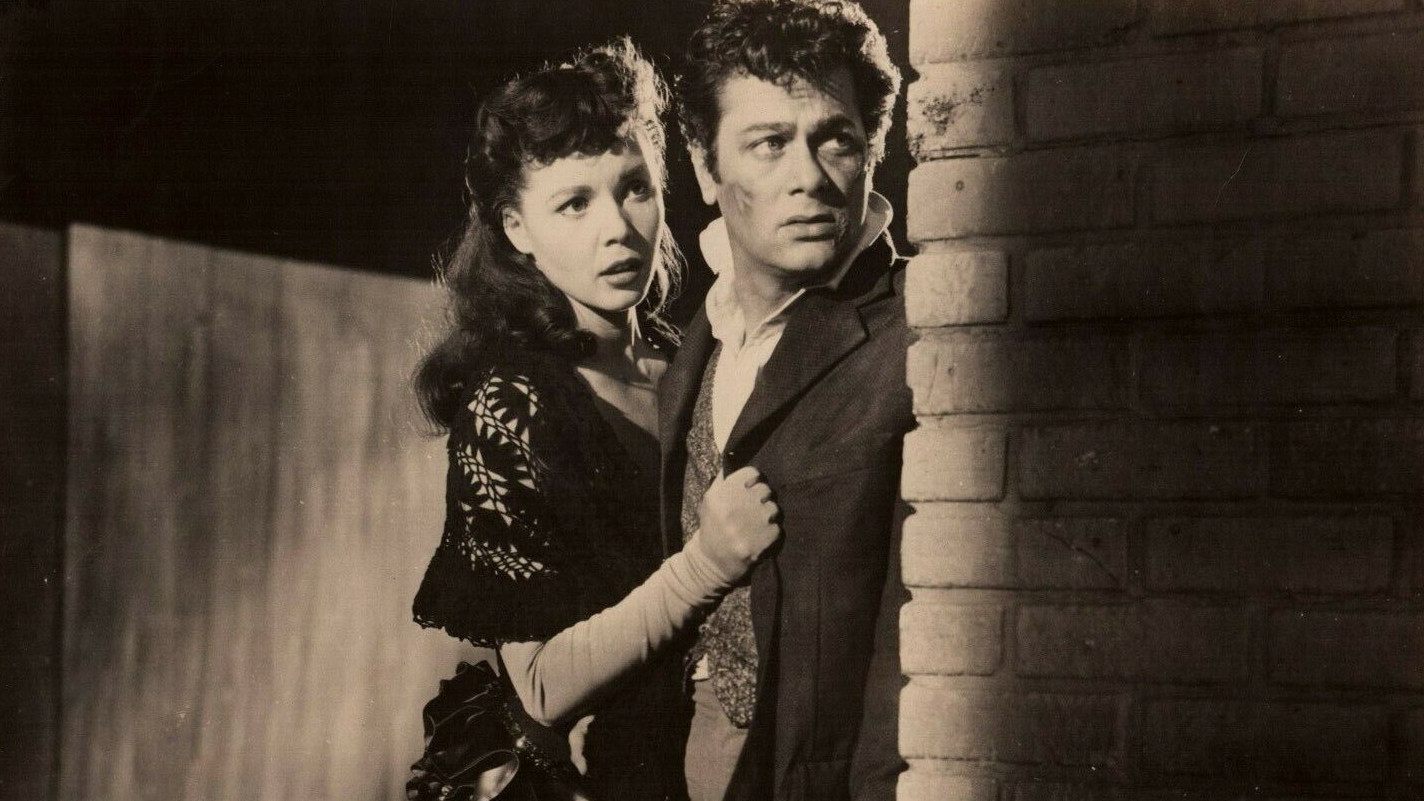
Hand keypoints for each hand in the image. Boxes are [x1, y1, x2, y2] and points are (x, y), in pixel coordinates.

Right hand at [696, 466, 780, 581]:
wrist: (710, 563)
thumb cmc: (712, 528)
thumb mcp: (709, 501)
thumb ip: (724, 481)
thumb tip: (735, 460)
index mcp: (720, 494)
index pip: (753, 473)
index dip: (755, 481)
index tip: (752, 489)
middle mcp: (734, 508)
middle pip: (766, 490)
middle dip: (763, 499)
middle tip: (756, 509)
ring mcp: (748, 526)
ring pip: (774, 509)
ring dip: (769, 517)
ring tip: (757, 525)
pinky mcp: (760, 543)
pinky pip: (777, 528)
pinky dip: (771, 533)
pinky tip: (759, 537)